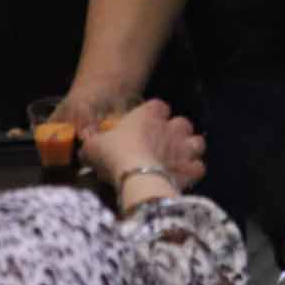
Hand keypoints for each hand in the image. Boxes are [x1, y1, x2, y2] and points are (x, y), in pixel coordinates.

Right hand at [79, 98, 203, 192]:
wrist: (135, 176)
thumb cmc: (113, 154)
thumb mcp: (94, 147)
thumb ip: (93, 145)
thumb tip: (86, 150)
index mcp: (148, 114)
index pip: (157, 106)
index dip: (153, 116)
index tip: (144, 127)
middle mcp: (171, 127)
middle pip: (182, 123)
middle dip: (176, 133)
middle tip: (163, 146)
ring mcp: (185, 147)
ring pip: (197, 142)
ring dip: (189, 150)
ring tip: (178, 160)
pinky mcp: (192, 169)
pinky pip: (199, 167)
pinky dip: (192, 172)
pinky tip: (182, 178)